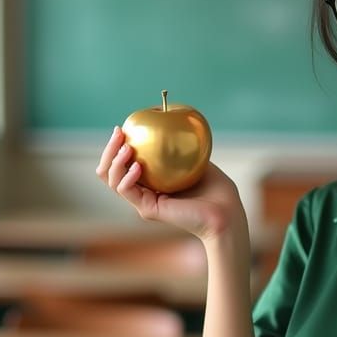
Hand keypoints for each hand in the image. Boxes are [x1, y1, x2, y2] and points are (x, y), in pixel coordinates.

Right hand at [95, 126, 245, 242]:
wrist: (226, 213)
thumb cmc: (217, 190)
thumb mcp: (196, 160)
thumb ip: (180, 146)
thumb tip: (170, 123)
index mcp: (152, 182)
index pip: (124, 163)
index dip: (117, 146)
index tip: (123, 127)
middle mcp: (144, 193)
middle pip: (110, 171)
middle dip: (109, 150)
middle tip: (118, 132)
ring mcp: (144, 202)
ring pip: (112, 181)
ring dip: (115, 161)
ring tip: (127, 148)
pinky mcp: (148, 210)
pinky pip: (127, 191)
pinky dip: (127, 177)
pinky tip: (137, 166)